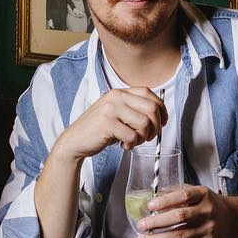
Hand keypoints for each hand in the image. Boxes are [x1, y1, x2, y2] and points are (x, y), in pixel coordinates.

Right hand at [52, 87, 166, 162]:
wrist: (75, 141)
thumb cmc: (99, 130)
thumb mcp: (117, 113)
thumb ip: (134, 110)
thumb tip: (160, 117)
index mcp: (119, 92)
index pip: (149, 93)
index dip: (161, 108)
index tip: (162, 122)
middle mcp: (116, 97)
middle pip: (151, 108)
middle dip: (156, 126)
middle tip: (149, 137)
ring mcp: (111, 109)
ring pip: (144, 123)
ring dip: (143, 137)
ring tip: (133, 141)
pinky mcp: (107, 123)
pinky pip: (132, 135)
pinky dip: (132, 144)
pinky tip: (124, 145)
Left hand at [137, 184, 233, 237]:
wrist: (233, 219)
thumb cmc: (210, 204)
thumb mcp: (198, 192)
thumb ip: (177, 191)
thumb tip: (154, 194)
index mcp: (203, 194)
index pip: (183, 196)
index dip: (165, 201)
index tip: (150, 205)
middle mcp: (206, 211)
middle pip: (180, 217)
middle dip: (157, 222)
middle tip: (141, 225)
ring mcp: (207, 229)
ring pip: (179, 236)